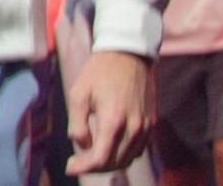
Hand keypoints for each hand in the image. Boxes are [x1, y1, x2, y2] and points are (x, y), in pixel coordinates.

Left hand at [65, 50, 153, 175]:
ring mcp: (146, 127)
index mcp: (113, 121)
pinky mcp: (151, 123)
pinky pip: (138, 149)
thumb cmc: (98, 72)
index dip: (84, 168)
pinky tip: (110, 147)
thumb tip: (82, 146)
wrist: (127, 54)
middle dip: (94, 167)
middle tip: (77, 163)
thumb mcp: (78, 94)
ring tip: (90, 157)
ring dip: (110, 163)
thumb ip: (77, 124)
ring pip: (129, 159)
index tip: (70, 168)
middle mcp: (134, 128)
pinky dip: (124, 154)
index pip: (101, 159)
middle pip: (115, 163)